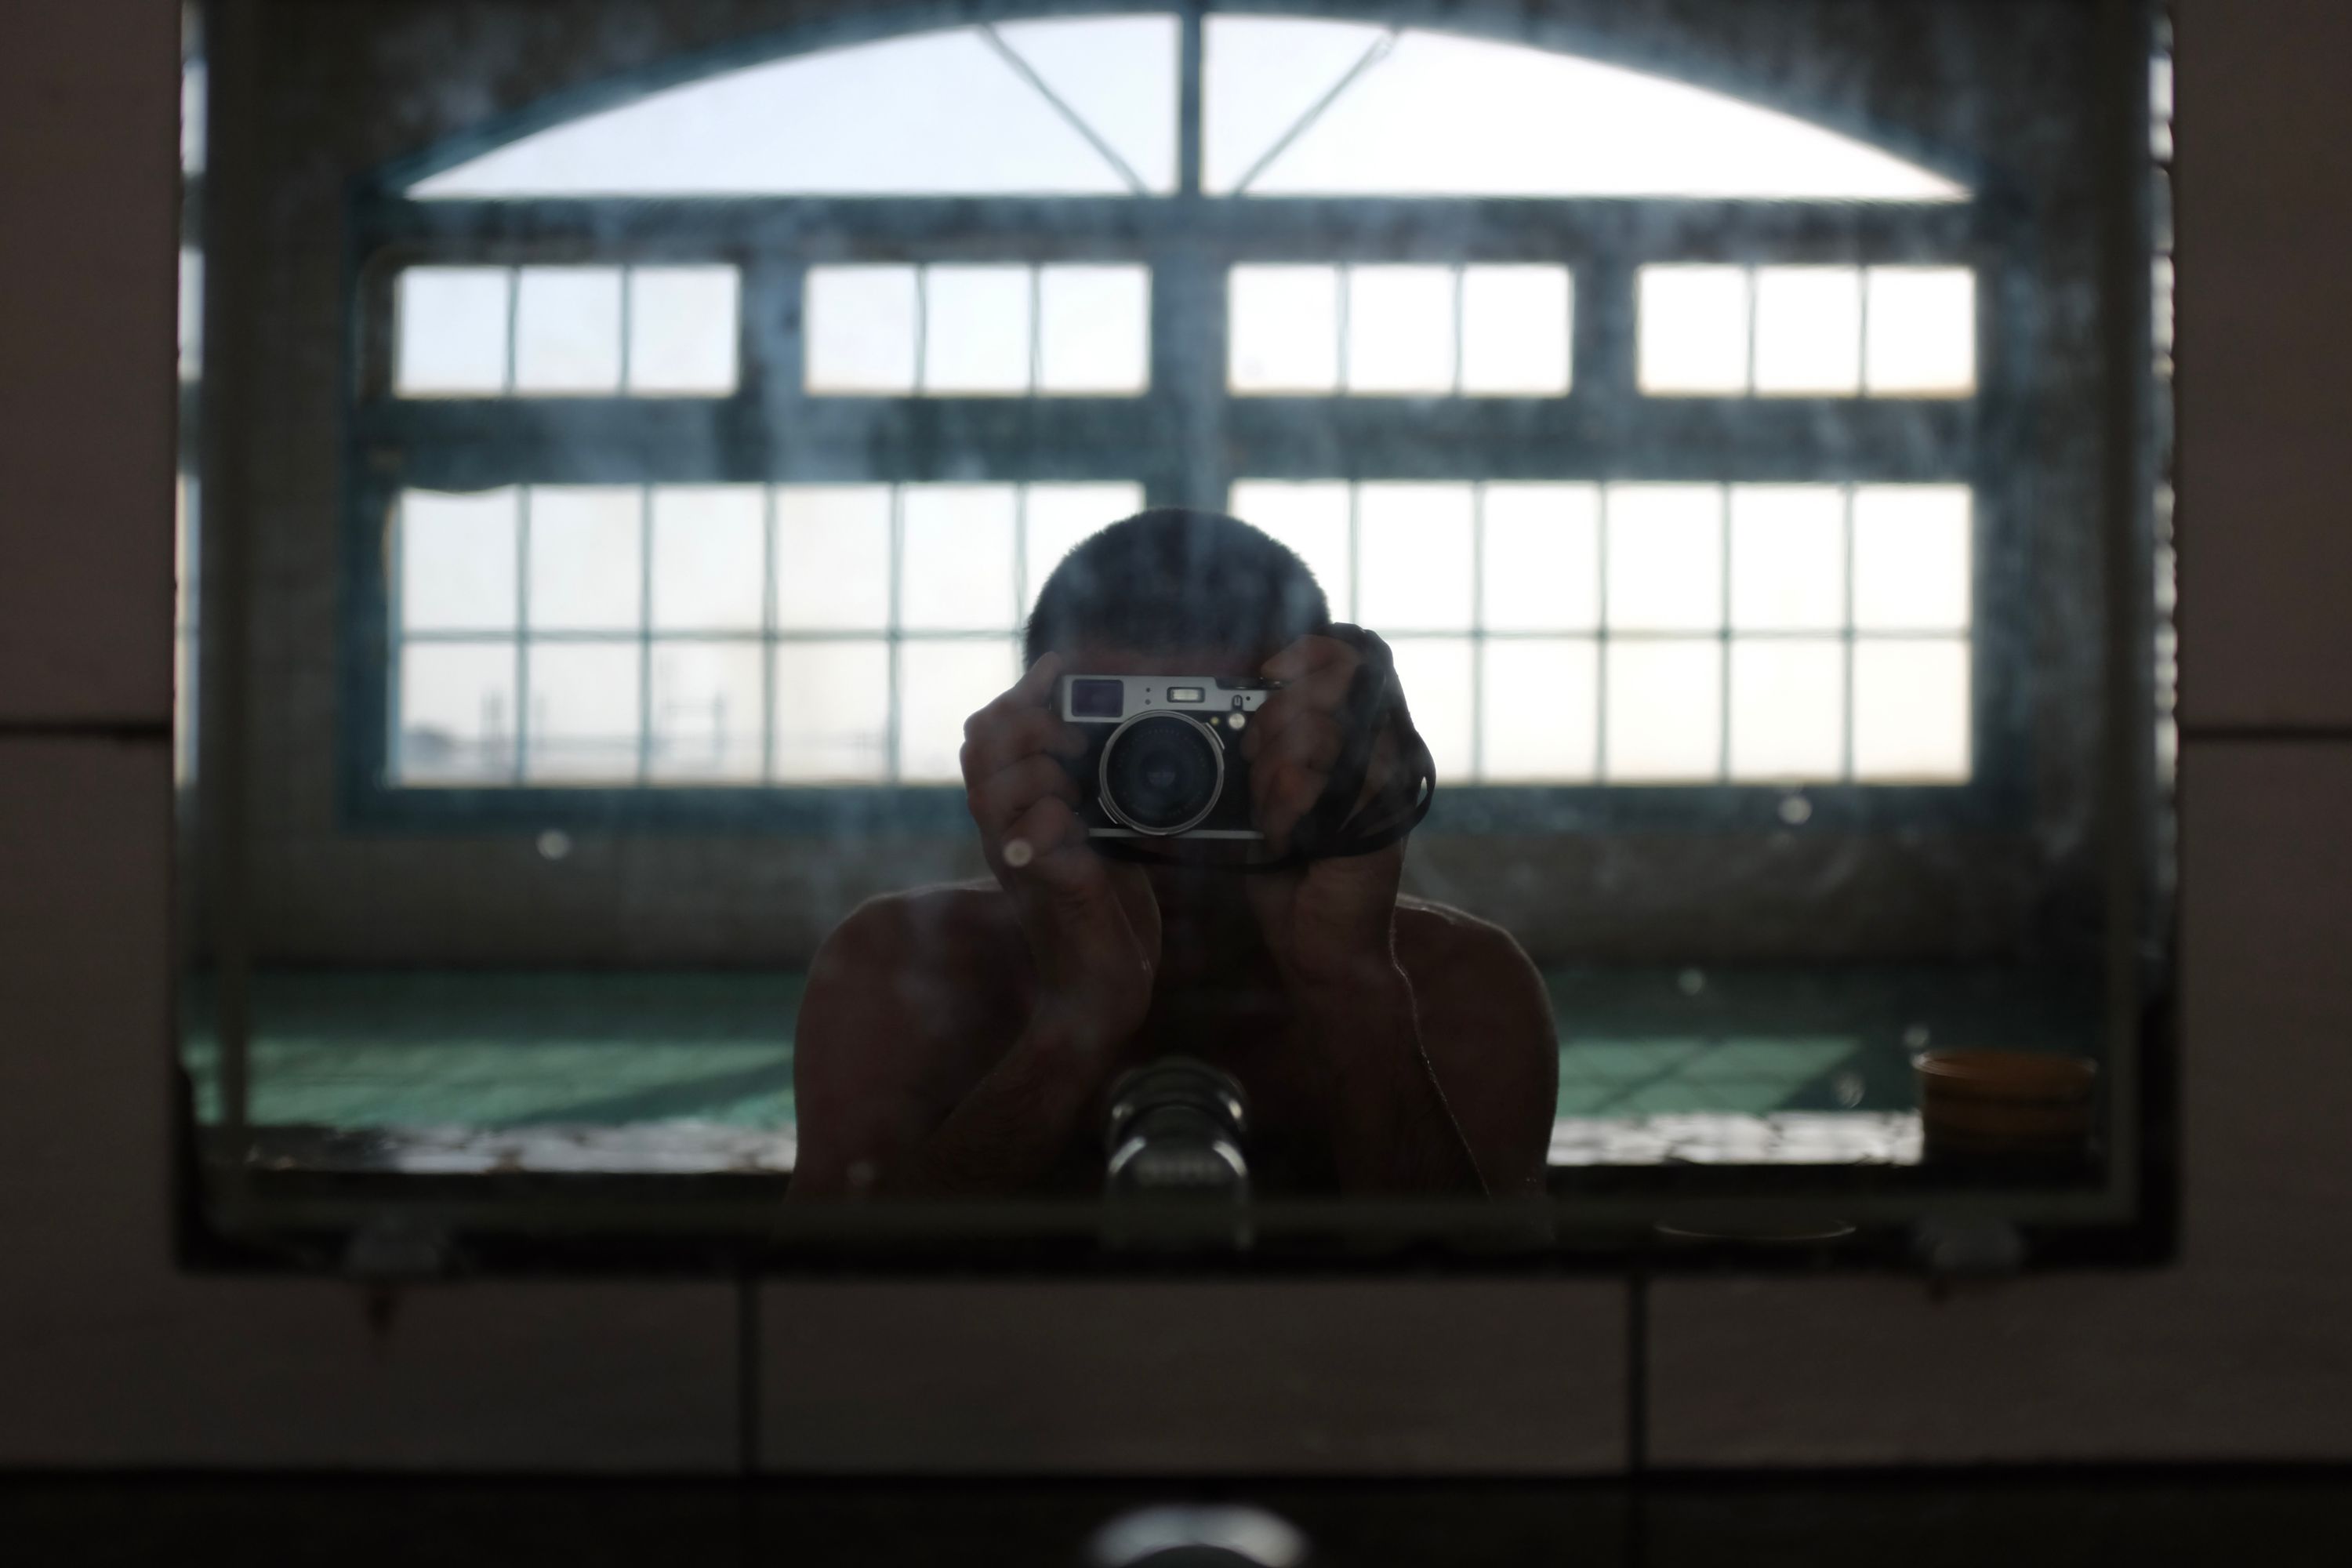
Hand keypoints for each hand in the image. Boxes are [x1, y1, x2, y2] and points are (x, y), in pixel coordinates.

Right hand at [961, 653, 1160, 1045]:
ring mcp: (1014, 862)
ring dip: (1040, 772)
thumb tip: (1113, 731)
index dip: (1018, 693)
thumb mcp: (1101, 826)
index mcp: (1012, 809)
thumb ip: (1094, 782)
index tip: (1057, 666)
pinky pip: (1026, 841)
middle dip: (1029, 723)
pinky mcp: (1043, 891)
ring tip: (1076, 789)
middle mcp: (1001, 832)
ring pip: (992, 790)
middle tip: (1075, 738)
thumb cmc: (1105, 906)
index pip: (986, 732)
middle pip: (979, 748)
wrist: (1104, 983)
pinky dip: (1052, 822)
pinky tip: (1077, 829)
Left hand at [1238, 635, 1406, 992]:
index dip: (1313, 648)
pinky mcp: (1377, 823)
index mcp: (1369, 735)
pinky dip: (1280, 806)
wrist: (1320, 946)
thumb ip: (1273, 739)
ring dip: (1271, 769)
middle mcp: (1389, 751)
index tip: (1268, 669)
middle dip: (1277, 711)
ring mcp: (1388, 786)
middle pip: (1341, 679)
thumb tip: (1241, 695)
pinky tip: (1281, 835)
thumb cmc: (1294, 867)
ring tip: (1268, 808)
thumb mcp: (1274, 788)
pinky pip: (1311, 782)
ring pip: (1317, 731)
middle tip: (1252, 752)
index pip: (1358, 655)